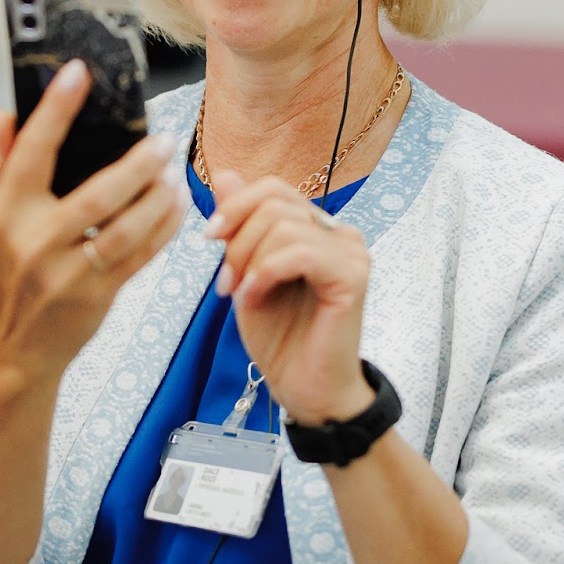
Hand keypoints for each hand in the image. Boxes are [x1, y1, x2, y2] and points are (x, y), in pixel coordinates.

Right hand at [0, 62, 184, 386]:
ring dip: (159, 199)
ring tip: (176, 174)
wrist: (13, 347)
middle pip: (95, 197)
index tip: (78, 72)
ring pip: (125, 231)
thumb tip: (1, 113)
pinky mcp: (96, 297)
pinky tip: (177, 206)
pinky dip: (163, 230)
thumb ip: (2, 163)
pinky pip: (139, 258)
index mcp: (7, 212)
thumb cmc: (10, 270)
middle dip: (136, 166)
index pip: (31, 153)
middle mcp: (35, 242)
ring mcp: (67, 274)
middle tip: (164, 141)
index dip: (55, 111)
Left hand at [207, 175, 374, 425]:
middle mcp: (338, 232)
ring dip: (249, 262)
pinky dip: (266, 273)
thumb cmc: (281, 338)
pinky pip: (299, 252)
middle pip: (274, 202)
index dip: (235, 205)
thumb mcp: (246, 273)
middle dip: (237, 240)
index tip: (209, 237)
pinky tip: (255, 298)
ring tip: (242, 295)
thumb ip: (240, 226)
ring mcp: (350, 251)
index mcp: (315, 227)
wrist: (304, 390)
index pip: (272, 188)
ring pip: (283, 225)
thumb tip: (225, 174)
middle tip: (226, 283)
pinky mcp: (353, 275)